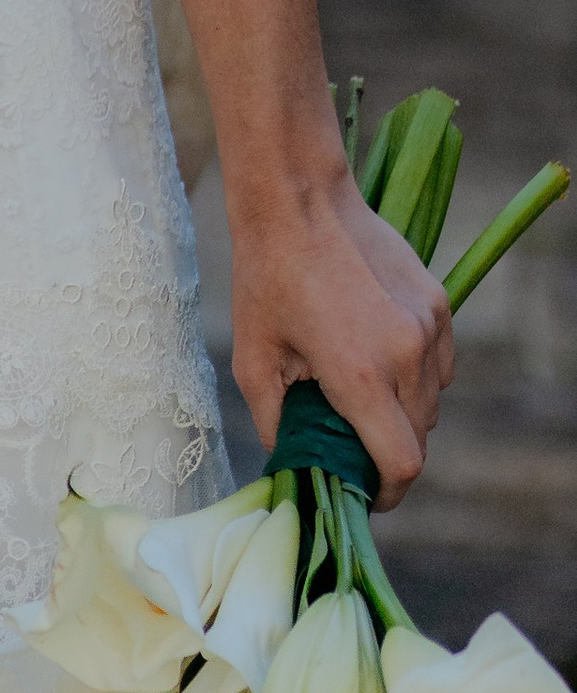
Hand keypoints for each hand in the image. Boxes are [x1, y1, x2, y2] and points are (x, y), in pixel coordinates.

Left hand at [230, 171, 452, 506]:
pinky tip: (376, 355)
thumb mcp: (253, 359)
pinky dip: (417, 376)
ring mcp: (429, 327)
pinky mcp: (439, 304)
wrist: (298, 200)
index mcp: (360, 375)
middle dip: (387, 450)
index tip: (365, 492)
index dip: (386, 492)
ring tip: (357, 389)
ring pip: (432, 402)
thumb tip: (295, 466)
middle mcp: (406, 355)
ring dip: (402, 412)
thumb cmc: (266, 278)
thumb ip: (278, 425)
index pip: (401, 464)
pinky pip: (439, 365)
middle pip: (418, 438)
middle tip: (349, 439)